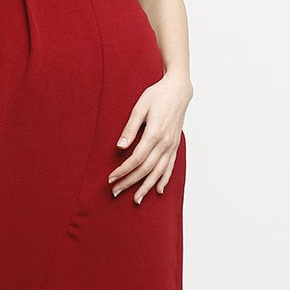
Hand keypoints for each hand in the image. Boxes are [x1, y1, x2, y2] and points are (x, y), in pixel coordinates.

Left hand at [108, 74, 192, 203]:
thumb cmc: (157, 95)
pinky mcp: (175, 146)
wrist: (178, 90)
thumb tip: (120, 147)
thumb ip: (130, 128)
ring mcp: (172, 146)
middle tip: (115, 191)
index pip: (136, 159)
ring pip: (159, 172)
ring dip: (146, 187)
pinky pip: (170, 167)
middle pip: (146, 169)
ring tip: (135, 199)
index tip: (111, 178)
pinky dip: (164, 180)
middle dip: (130, 182)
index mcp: (154, 133)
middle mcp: (165, 143)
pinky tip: (157, 190)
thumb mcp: (140, 107)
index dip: (123, 170)